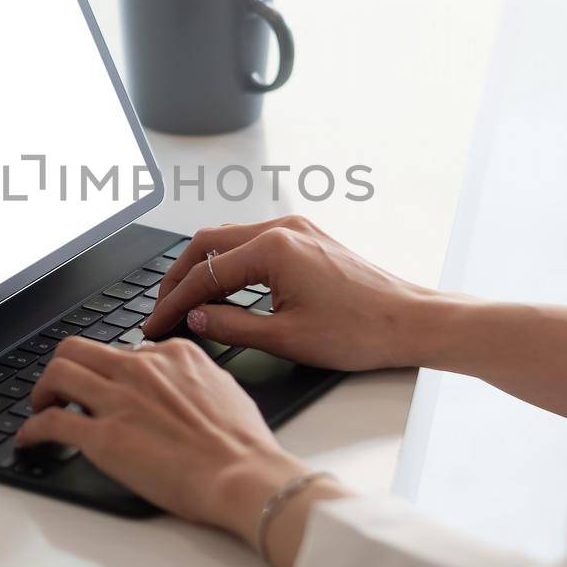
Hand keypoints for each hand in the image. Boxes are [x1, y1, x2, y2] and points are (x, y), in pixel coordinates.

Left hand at [15, 336, 314, 542]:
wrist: (242, 474)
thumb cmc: (242, 444)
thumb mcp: (223, 388)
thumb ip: (193, 378)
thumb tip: (179, 386)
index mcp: (172, 355)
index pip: (125, 349)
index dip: (111, 371)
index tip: (106, 385)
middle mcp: (140, 369)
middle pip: (78, 348)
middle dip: (63, 367)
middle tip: (60, 389)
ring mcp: (118, 401)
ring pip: (58, 373)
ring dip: (42, 390)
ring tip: (42, 407)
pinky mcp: (102, 437)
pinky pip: (51, 423)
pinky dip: (32, 429)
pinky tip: (29, 438)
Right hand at [142, 216, 460, 371]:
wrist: (411, 322)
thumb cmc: (361, 331)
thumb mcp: (286, 338)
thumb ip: (231, 327)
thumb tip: (195, 319)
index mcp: (273, 248)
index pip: (204, 274)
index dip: (173, 303)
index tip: (155, 325)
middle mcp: (282, 228)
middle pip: (207, 244)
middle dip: (179, 278)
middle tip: (162, 310)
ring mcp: (296, 230)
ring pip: (228, 239)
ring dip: (202, 267)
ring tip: (186, 301)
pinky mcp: (307, 238)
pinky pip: (252, 242)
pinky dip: (229, 263)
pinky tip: (222, 289)